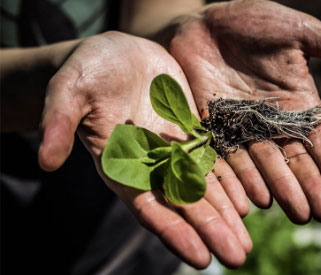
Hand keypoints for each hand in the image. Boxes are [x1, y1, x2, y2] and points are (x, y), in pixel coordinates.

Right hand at [38, 31, 250, 267]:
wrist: (115, 53)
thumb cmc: (86, 72)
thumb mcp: (69, 91)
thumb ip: (60, 123)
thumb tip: (44, 160)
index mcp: (122, 165)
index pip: (150, 207)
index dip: (175, 232)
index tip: (201, 258)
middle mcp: (152, 165)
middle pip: (185, 204)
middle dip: (211, 230)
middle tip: (238, 257)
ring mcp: (174, 150)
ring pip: (205, 187)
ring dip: (226, 213)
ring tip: (247, 240)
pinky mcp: (191, 131)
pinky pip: (215, 158)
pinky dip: (232, 178)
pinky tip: (251, 198)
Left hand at [168, 0, 320, 222]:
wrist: (205, 22)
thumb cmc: (254, 21)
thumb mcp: (300, 32)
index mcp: (296, 102)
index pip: (319, 139)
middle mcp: (270, 121)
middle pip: (293, 158)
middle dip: (308, 186)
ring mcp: (240, 126)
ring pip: (262, 164)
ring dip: (279, 189)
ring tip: (295, 212)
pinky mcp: (212, 125)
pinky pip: (226, 155)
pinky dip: (240, 177)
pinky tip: (254, 198)